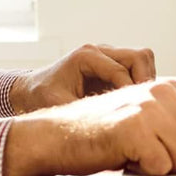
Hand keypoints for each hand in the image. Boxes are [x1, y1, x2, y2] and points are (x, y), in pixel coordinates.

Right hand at [2, 79, 175, 175]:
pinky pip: (163, 167)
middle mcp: (163, 93)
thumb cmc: (104, 135)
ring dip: (167, 168)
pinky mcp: (134, 128)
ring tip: (141, 157)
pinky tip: (130, 160)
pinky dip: (147, 172)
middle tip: (157, 158)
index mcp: (171, 89)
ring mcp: (149, 108)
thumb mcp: (152, 129)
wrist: (57, 136)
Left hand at [9, 43, 156, 112]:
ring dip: (146, 80)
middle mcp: (99, 51)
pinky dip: (141, 83)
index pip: (122, 71)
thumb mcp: (58, 106)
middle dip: (145, 82)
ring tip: (140, 105)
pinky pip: (138, 68)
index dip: (131, 94)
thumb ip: (83, 111)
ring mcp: (108, 55)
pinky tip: (133, 103)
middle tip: (144, 107)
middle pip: (139, 56)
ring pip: (143, 59)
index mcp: (86, 56)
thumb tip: (112, 124)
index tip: (133, 115)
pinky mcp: (112, 64)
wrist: (29, 90)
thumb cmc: (40, 98)